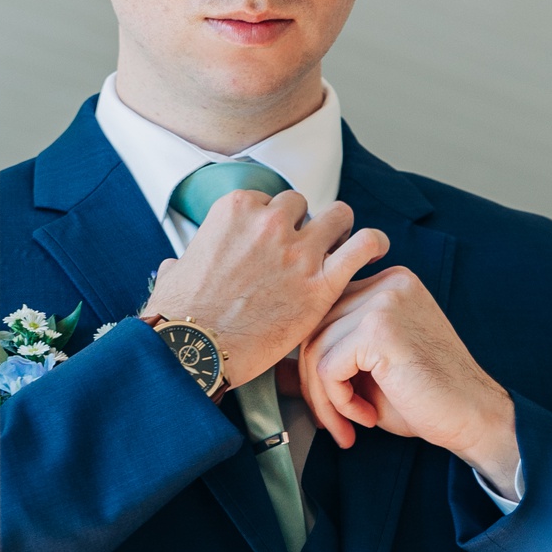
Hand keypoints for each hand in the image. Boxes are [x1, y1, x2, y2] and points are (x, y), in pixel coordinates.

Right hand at [142, 190, 388, 388]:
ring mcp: (298, 250)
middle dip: (303, 225)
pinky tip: (376, 250)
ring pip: (338, 216)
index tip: (272, 242)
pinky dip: (373, 244)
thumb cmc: (181, 317)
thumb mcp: (175, 273)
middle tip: (301, 250)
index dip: (273, 223)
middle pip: (302, 206)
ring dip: (338, 230)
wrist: (195, 350)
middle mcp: (270, 222)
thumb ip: (185, 260)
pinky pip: (363, 246)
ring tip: (338, 247)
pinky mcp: (321, 282)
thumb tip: (180, 266)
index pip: (270, 201)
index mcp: (237, 210)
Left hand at [299, 267, 518, 495]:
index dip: (316, 363)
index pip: (324, 313)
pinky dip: (338, 402)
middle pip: (314, 327)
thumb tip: (277, 368)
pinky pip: (328, 367)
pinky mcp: (380, 328)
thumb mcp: (372, 368)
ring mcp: (384, 300)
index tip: (331, 402)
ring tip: (349, 425)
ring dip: (324, 399)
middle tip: (334, 422)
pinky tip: (365, 418)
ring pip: (315, 349)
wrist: (474, 417)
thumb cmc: (427, 398)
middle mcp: (386, 282)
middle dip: (313, 384)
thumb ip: (334, 354)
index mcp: (387, 283)